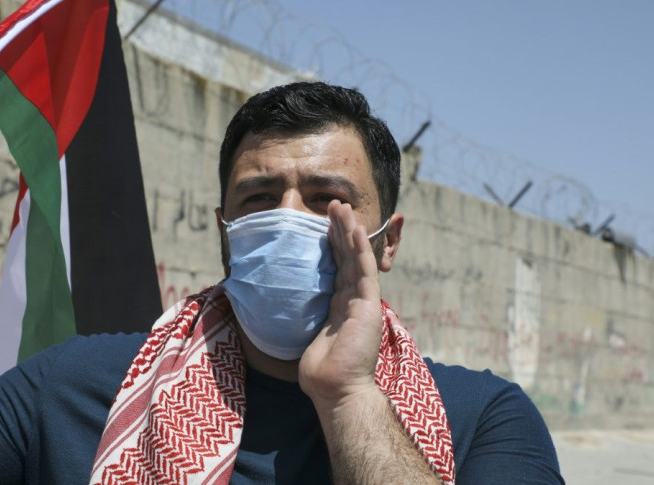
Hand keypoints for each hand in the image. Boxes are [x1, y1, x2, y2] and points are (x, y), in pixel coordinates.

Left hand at [299, 199, 382, 407]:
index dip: (331, 242)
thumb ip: (307, 317)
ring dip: (348, 230)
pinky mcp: (368, 305)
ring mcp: (362, 300)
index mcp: (340, 304)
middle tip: (333, 204)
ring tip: (340, 206)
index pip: (337, 266)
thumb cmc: (321, 371)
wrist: (336, 389)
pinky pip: (364, 271)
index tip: (323, 221)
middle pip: (346, 255)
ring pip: (355, 257)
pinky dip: (360, 249)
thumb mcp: (309, 335)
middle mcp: (352, 298)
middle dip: (339, 229)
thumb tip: (284, 308)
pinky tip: (355, 229)